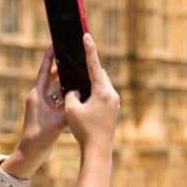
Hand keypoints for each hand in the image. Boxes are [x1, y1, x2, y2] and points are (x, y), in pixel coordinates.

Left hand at [13, 45, 67, 172]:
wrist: (31, 153)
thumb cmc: (41, 136)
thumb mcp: (58, 121)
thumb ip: (69, 107)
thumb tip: (80, 96)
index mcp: (37, 95)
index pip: (45, 72)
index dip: (49, 58)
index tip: (53, 44)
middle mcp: (38, 97)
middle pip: (50, 78)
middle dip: (60, 67)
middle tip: (69, 55)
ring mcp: (42, 105)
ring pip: (55, 89)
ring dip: (64, 81)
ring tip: (75, 70)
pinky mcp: (46, 113)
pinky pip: (57, 99)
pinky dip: (65, 94)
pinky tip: (75, 91)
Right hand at [63, 34, 119, 153]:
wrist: (98, 150)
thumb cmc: (83, 130)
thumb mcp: (71, 109)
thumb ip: (71, 93)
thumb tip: (74, 89)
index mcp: (103, 92)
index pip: (94, 66)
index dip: (89, 50)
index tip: (86, 35)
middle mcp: (112, 94)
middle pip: (99, 74)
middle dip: (88, 69)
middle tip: (78, 60)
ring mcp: (115, 102)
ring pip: (101, 85)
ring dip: (90, 82)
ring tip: (78, 81)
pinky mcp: (113, 110)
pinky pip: (103, 94)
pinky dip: (93, 92)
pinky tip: (84, 97)